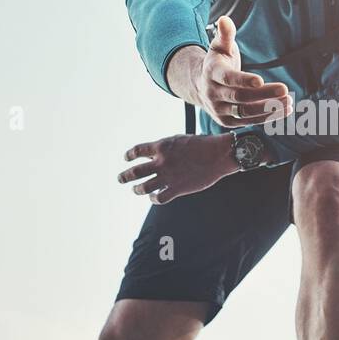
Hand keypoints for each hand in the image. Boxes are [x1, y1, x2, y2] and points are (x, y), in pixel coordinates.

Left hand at [117, 132, 233, 204]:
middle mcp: (161, 162)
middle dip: (125, 176)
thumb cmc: (202, 145)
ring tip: (135, 189)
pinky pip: (159, 198)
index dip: (130, 155)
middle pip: (135, 171)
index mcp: (161, 147)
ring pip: (144, 187)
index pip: (137, 151)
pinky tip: (154, 198)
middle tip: (120, 179)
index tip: (127, 158)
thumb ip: (165, 149)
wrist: (218, 154)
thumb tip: (154, 156)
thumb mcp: (179, 140)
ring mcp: (169, 176)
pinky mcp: (177, 188)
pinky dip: (154, 199)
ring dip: (137, 189)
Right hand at [195, 15, 292, 127]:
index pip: (227, 78)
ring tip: (288, 102)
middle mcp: (214, 94)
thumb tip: (224, 20)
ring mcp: (220, 110)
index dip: (243, 80)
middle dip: (263, 95)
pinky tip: (284, 110)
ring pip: (246, 112)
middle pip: (240, 97)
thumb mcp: (218, 47)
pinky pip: (250, 121)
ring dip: (269, 109)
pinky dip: (268, 117)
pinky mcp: (228, 121)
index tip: (260, 80)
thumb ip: (225, 35)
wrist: (200, 86)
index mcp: (212, 73)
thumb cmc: (216, 62)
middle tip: (284, 90)